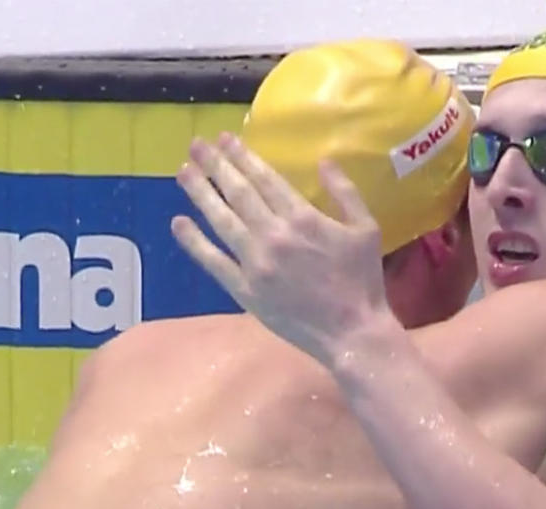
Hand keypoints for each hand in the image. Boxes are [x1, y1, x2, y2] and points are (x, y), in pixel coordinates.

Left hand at [170, 132, 389, 364]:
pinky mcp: (244, 289)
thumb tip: (324, 161)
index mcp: (303, 218)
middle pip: (238, 193)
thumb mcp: (366, 230)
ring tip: (184, 172)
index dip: (243, 156)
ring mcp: (255, 263)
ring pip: (221, 220)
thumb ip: (345, 193)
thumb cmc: (362, 280)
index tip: (225, 139)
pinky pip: (213, 261)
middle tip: (197, 146)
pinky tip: (179, 222)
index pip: (265, 179)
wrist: (351, 331)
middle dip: (215, 166)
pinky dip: (194, 241)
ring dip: (200, 193)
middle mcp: (273, 235)